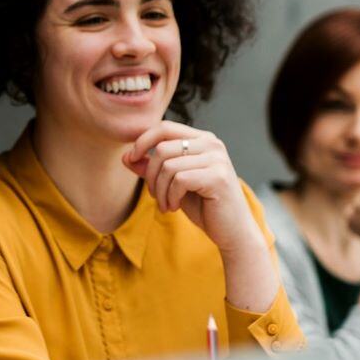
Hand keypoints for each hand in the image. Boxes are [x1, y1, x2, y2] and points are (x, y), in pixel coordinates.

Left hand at [122, 121, 255, 252]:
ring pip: (168, 166)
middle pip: (162, 148)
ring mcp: (217, 158)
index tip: (131, 159)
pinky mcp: (218, 176)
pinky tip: (175, 206)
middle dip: (150, 174)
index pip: (165, 127)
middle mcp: (212, 143)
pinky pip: (179, 180)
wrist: (232, 231)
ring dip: (160, 190)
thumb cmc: (204, 206)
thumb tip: (126, 157)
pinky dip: (171, 196)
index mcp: (202, 139)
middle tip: (154, 195)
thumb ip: (152, 168)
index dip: (142, 141)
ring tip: (166, 203)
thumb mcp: (172, 184)